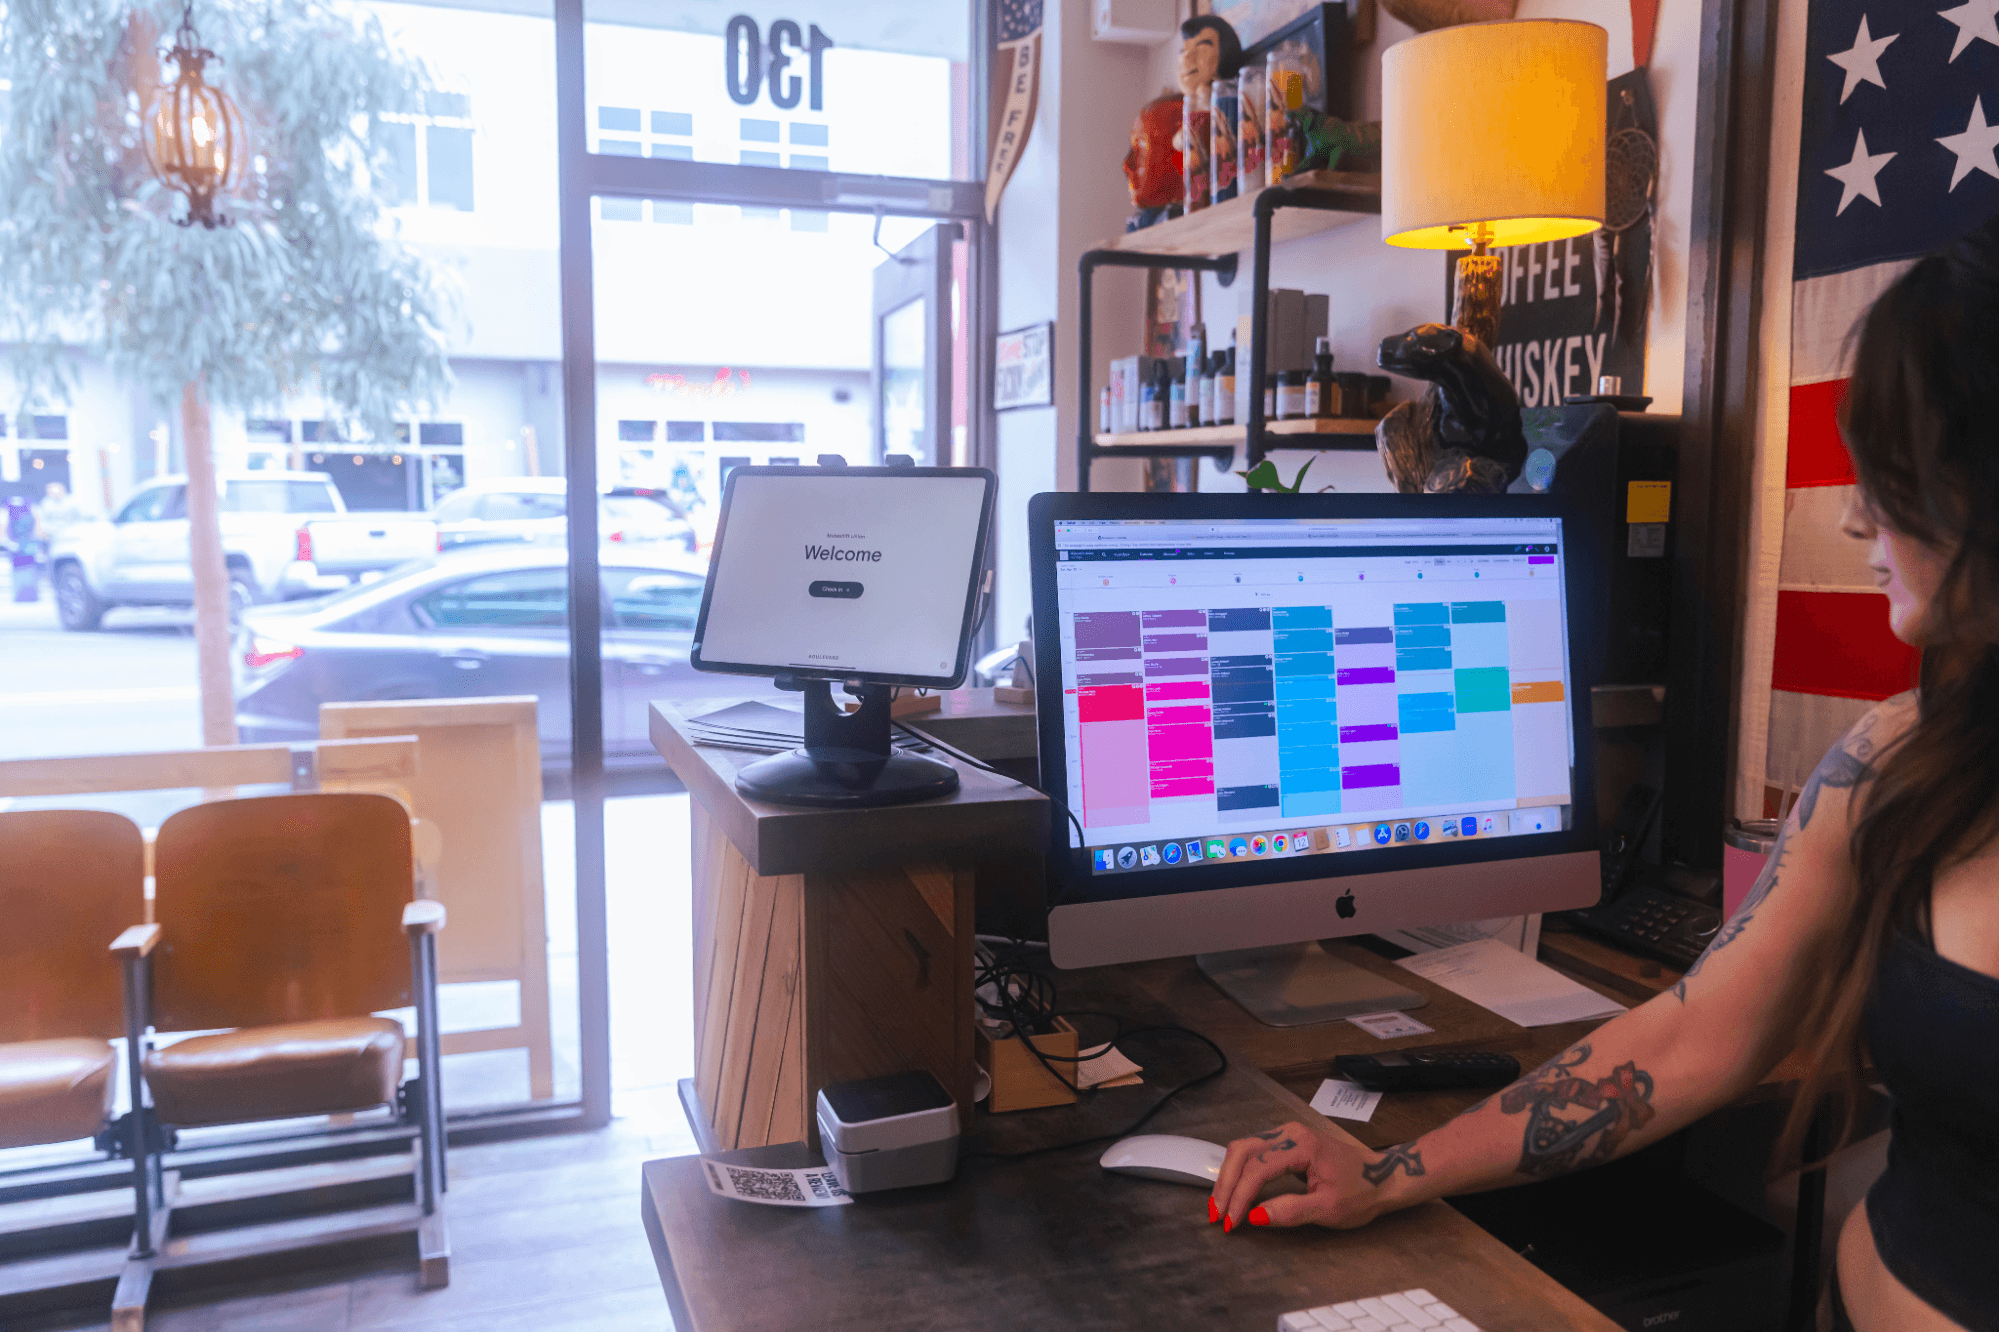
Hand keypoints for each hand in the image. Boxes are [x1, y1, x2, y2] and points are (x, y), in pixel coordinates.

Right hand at [1210, 1121, 1387, 1230]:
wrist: (1383, 1177)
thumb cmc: (1361, 1192)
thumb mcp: (1329, 1209)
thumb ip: (1291, 1211)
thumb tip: (1255, 1216)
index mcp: (1302, 1145)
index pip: (1258, 1168)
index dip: (1240, 1197)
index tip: (1231, 1222)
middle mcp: (1290, 1133)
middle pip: (1243, 1151)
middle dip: (1226, 1185)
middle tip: (1217, 1215)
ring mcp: (1287, 1134)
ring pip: (1244, 1148)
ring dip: (1229, 1177)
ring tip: (1221, 1206)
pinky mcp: (1286, 1141)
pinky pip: (1253, 1151)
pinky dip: (1239, 1171)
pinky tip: (1235, 1191)